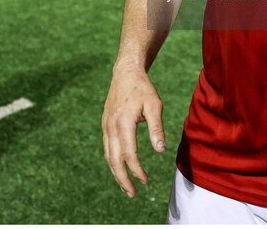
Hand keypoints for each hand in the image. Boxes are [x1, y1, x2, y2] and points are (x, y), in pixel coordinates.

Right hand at [101, 65, 165, 197]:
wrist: (125, 72)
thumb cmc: (143, 89)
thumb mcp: (154, 105)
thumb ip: (156, 128)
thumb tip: (161, 150)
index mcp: (123, 122)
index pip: (129, 154)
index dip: (137, 170)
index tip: (146, 181)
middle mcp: (111, 126)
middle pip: (114, 160)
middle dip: (123, 179)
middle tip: (132, 194)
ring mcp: (106, 126)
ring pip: (108, 156)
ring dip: (116, 173)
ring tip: (126, 186)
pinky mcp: (105, 124)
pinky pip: (107, 148)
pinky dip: (112, 161)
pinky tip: (120, 167)